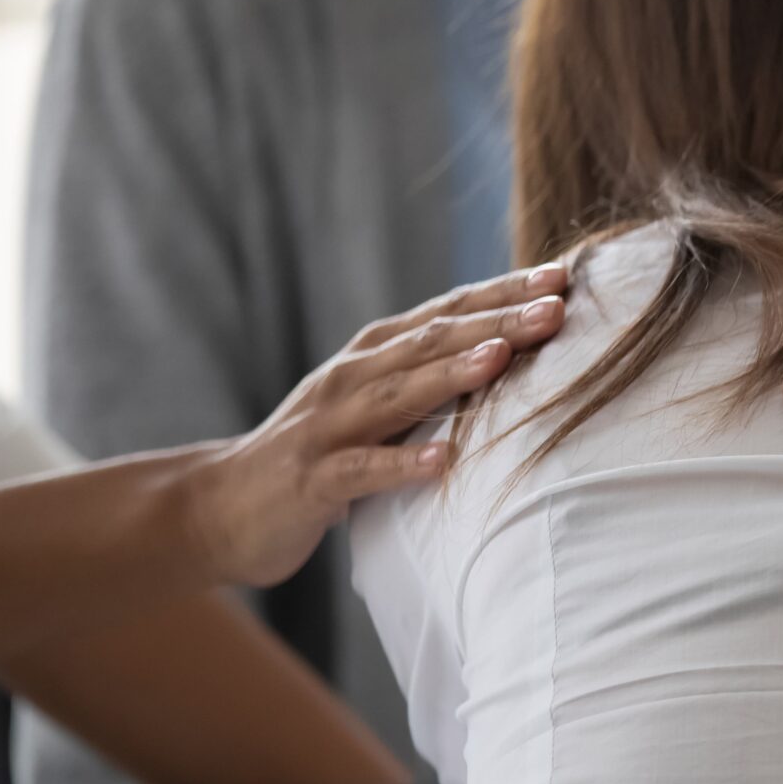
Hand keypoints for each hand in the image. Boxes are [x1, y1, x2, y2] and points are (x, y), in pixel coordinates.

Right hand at [184, 265, 569, 588]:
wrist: (219, 507)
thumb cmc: (319, 454)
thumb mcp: (376, 404)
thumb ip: (430, 377)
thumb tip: (514, 350)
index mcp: (373, 356)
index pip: (447, 312)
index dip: (503, 292)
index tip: (563, 276)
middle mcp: (351, 379)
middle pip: (432, 341)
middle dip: (496, 322)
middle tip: (555, 306)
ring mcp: (328, 427)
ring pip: (398, 394)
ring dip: (453, 374)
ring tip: (503, 357)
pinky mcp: (312, 481)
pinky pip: (361, 470)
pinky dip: (401, 464)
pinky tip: (442, 462)